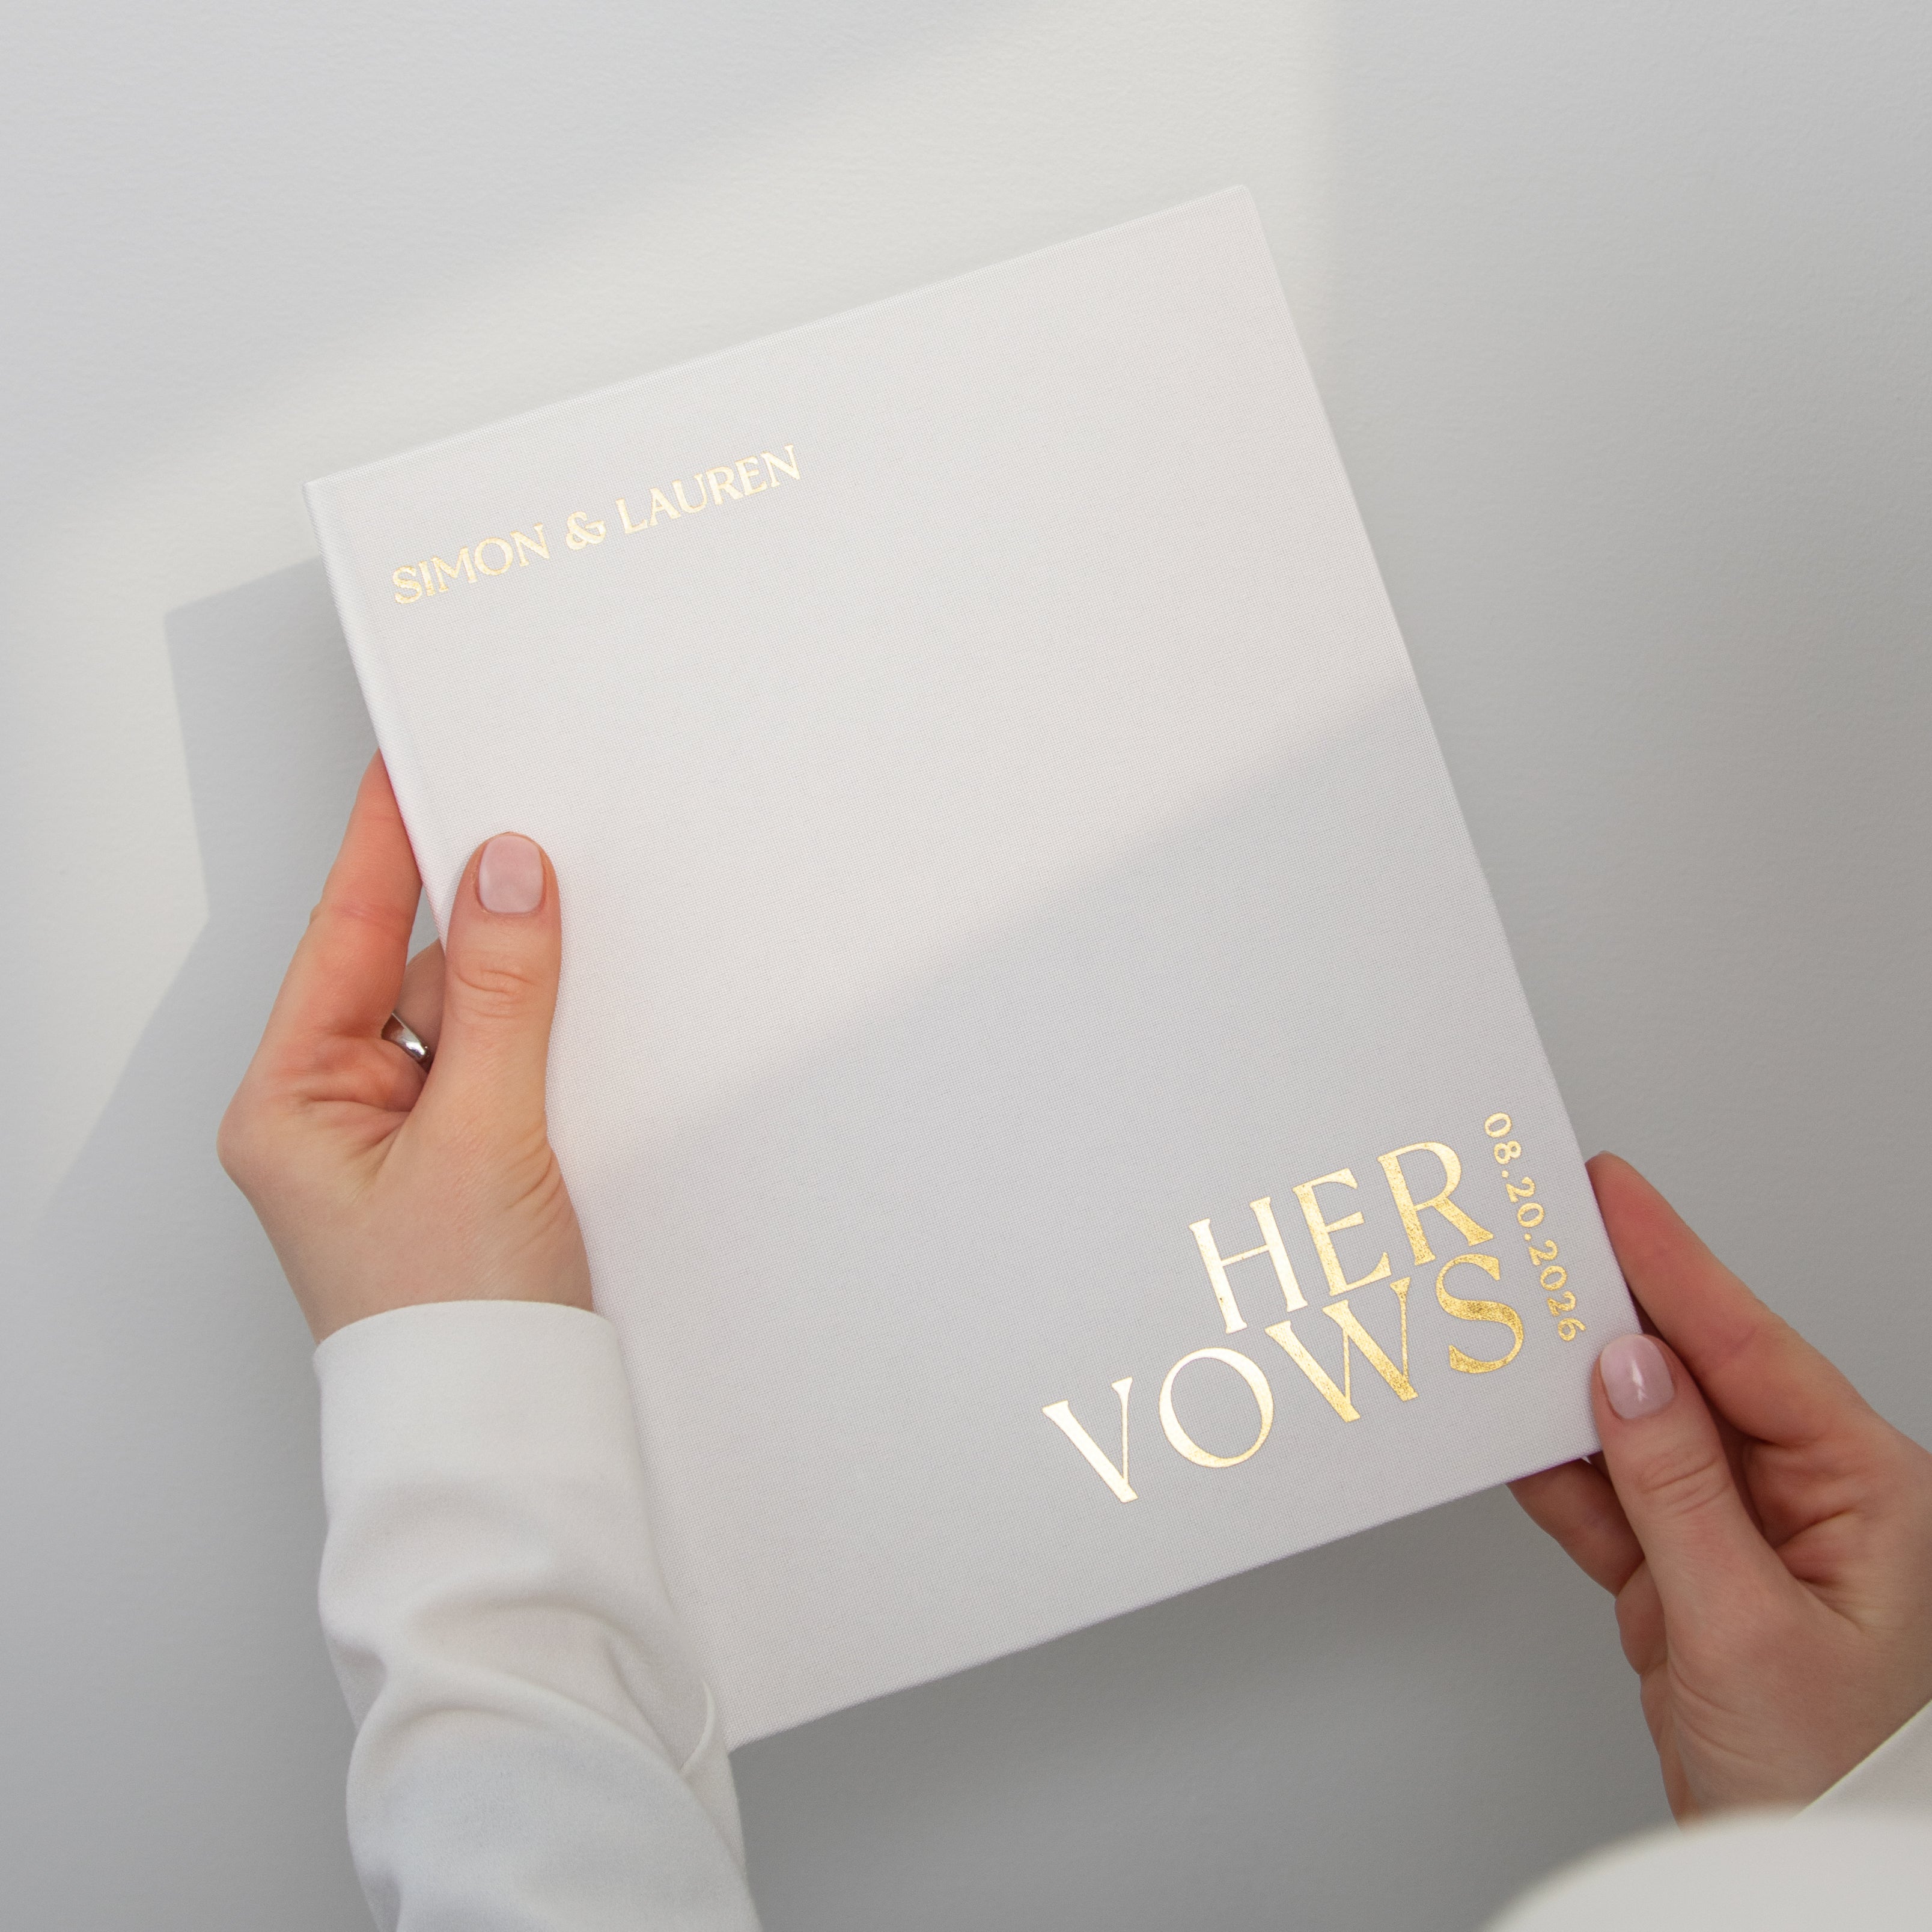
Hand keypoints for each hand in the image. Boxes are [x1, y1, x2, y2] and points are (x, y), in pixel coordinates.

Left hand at [219, 755, 590, 1340]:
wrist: (509, 1445)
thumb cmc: (454, 1327)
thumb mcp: (481, 1137)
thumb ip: (498, 996)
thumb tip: (506, 876)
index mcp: (292, 1103)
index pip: (339, 935)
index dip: (381, 844)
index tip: (409, 760)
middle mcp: (336, 1114)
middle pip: (407, 969)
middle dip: (477, 927)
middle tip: (539, 858)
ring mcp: (401, 1141)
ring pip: (466, 1017)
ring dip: (522, 997)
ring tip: (572, 992)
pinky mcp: (464, 1162)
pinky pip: (498, 1065)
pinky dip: (541, 1044)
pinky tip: (581, 1037)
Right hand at [1512, 1154, 1931, 1816]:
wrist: (1803, 1892)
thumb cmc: (1832, 1779)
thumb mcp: (1749, 1629)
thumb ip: (1678, 1490)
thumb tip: (1629, 1372)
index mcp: (1866, 1491)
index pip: (1752, 1348)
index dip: (1674, 1262)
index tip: (1610, 1194)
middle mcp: (1805, 1498)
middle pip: (1691, 1373)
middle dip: (1611, 1309)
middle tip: (1540, 1238)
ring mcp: (1739, 1535)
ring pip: (1638, 1430)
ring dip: (1568, 1389)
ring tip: (1504, 1321)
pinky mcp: (1683, 1576)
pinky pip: (1608, 1499)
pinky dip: (1556, 1473)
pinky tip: (1514, 1433)